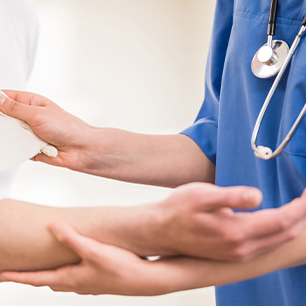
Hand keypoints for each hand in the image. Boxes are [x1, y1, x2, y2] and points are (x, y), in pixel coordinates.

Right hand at [0, 90, 94, 170]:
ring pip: (7, 133)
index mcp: (29, 102)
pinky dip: (14, 150)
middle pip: (3, 116)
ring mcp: (27, 132)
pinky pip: (14, 148)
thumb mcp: (37, 114)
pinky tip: (13, 152)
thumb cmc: (65, 127)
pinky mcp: (28, 147)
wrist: (81, 149)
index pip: (4, 97)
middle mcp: (27, 116)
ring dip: (8, 137)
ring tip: (9, 140)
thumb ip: (15, 108)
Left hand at [0, 222, 170, 295]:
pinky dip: (66, 272)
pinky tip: (73, 264)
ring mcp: (89, 284)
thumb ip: (71, 237)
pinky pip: (75, 277)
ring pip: (62, 280)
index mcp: (71, 278)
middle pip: (48, 281)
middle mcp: (77, 284)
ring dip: (49, 274)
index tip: (2, 274)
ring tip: (41, 267)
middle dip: (32, 276)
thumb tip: (52, 226)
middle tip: (18, 271)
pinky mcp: (99, 280)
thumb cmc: (121, 267)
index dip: (19, 276)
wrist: (148, 280)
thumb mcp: (93, 250)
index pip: (38, 279)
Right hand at [147, 183, 305, 261]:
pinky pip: (268, 245)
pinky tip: (281, 220)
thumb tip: (257, 196)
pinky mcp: (234, 254)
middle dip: (303, 214)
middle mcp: (241, 248)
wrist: (159, 231)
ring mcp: (238, 253)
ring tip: (301, 205)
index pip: (282, 220)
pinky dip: (281, 231)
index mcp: (236, 232)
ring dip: (294, 224)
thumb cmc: (177, 210)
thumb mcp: (200, 195)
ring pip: (278, 241)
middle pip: (286, 233)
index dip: (302, 205)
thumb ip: (231, 196)